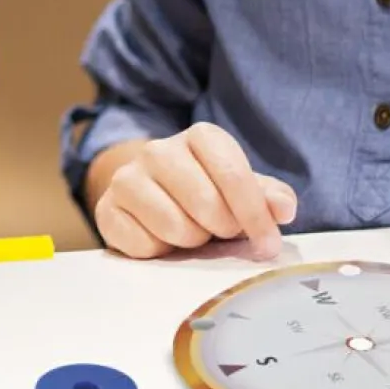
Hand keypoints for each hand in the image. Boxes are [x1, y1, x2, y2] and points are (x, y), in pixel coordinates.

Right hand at [90, 123, 296, 260]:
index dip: (254, 214)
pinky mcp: (106, 208)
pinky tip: (160, 238)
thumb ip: (267, 196)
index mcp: (199, 137)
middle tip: (219, 230)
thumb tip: (283, 208)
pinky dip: (159, 252)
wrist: (149, 192)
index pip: (233, 174)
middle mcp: (158, 150)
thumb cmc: (205, 192)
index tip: (268, 243)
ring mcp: (127, 178)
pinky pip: (144, 246)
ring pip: (175, 227)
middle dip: (221, 229)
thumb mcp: (241, 189)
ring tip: (189, 231)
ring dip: (190, 242)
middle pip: (206, 205)